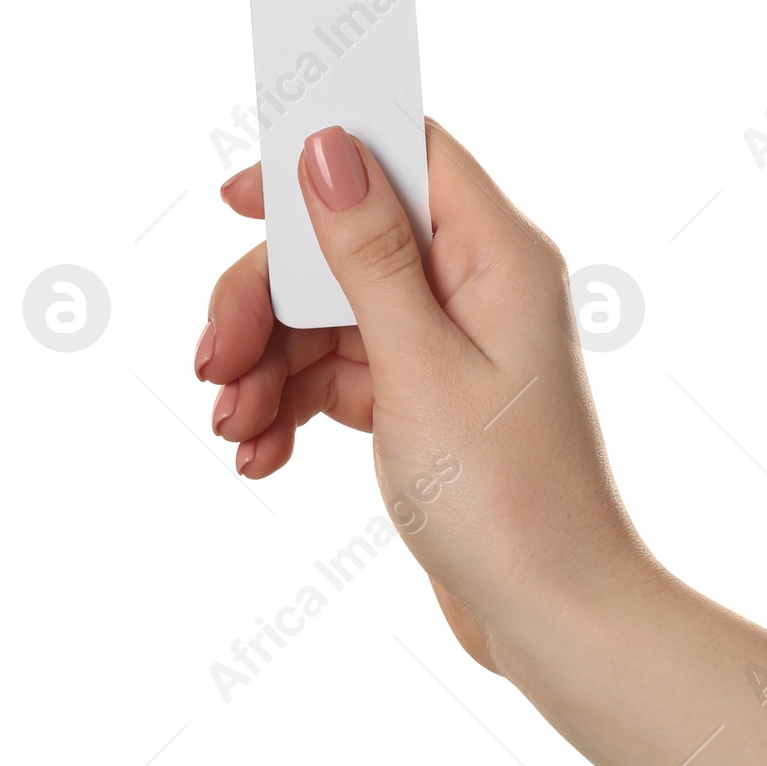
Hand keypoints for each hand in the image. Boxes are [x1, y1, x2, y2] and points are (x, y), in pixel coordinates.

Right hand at [194, 119, 654, 674]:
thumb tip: (328, 146)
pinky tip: (260, 453)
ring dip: (266, 365)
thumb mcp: (420, 366)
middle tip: (213, 361)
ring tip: (233, 429)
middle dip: (264, 300)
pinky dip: (291, 406)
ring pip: (326, 314)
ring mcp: (447, 345)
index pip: (403, 155)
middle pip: (341, 244)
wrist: (553, 619)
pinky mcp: (422, 399)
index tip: (237, 197)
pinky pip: (336, 373)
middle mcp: (475, 286)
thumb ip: (367, 254)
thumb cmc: (508, 497)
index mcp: (496, 254)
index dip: (318, 159)